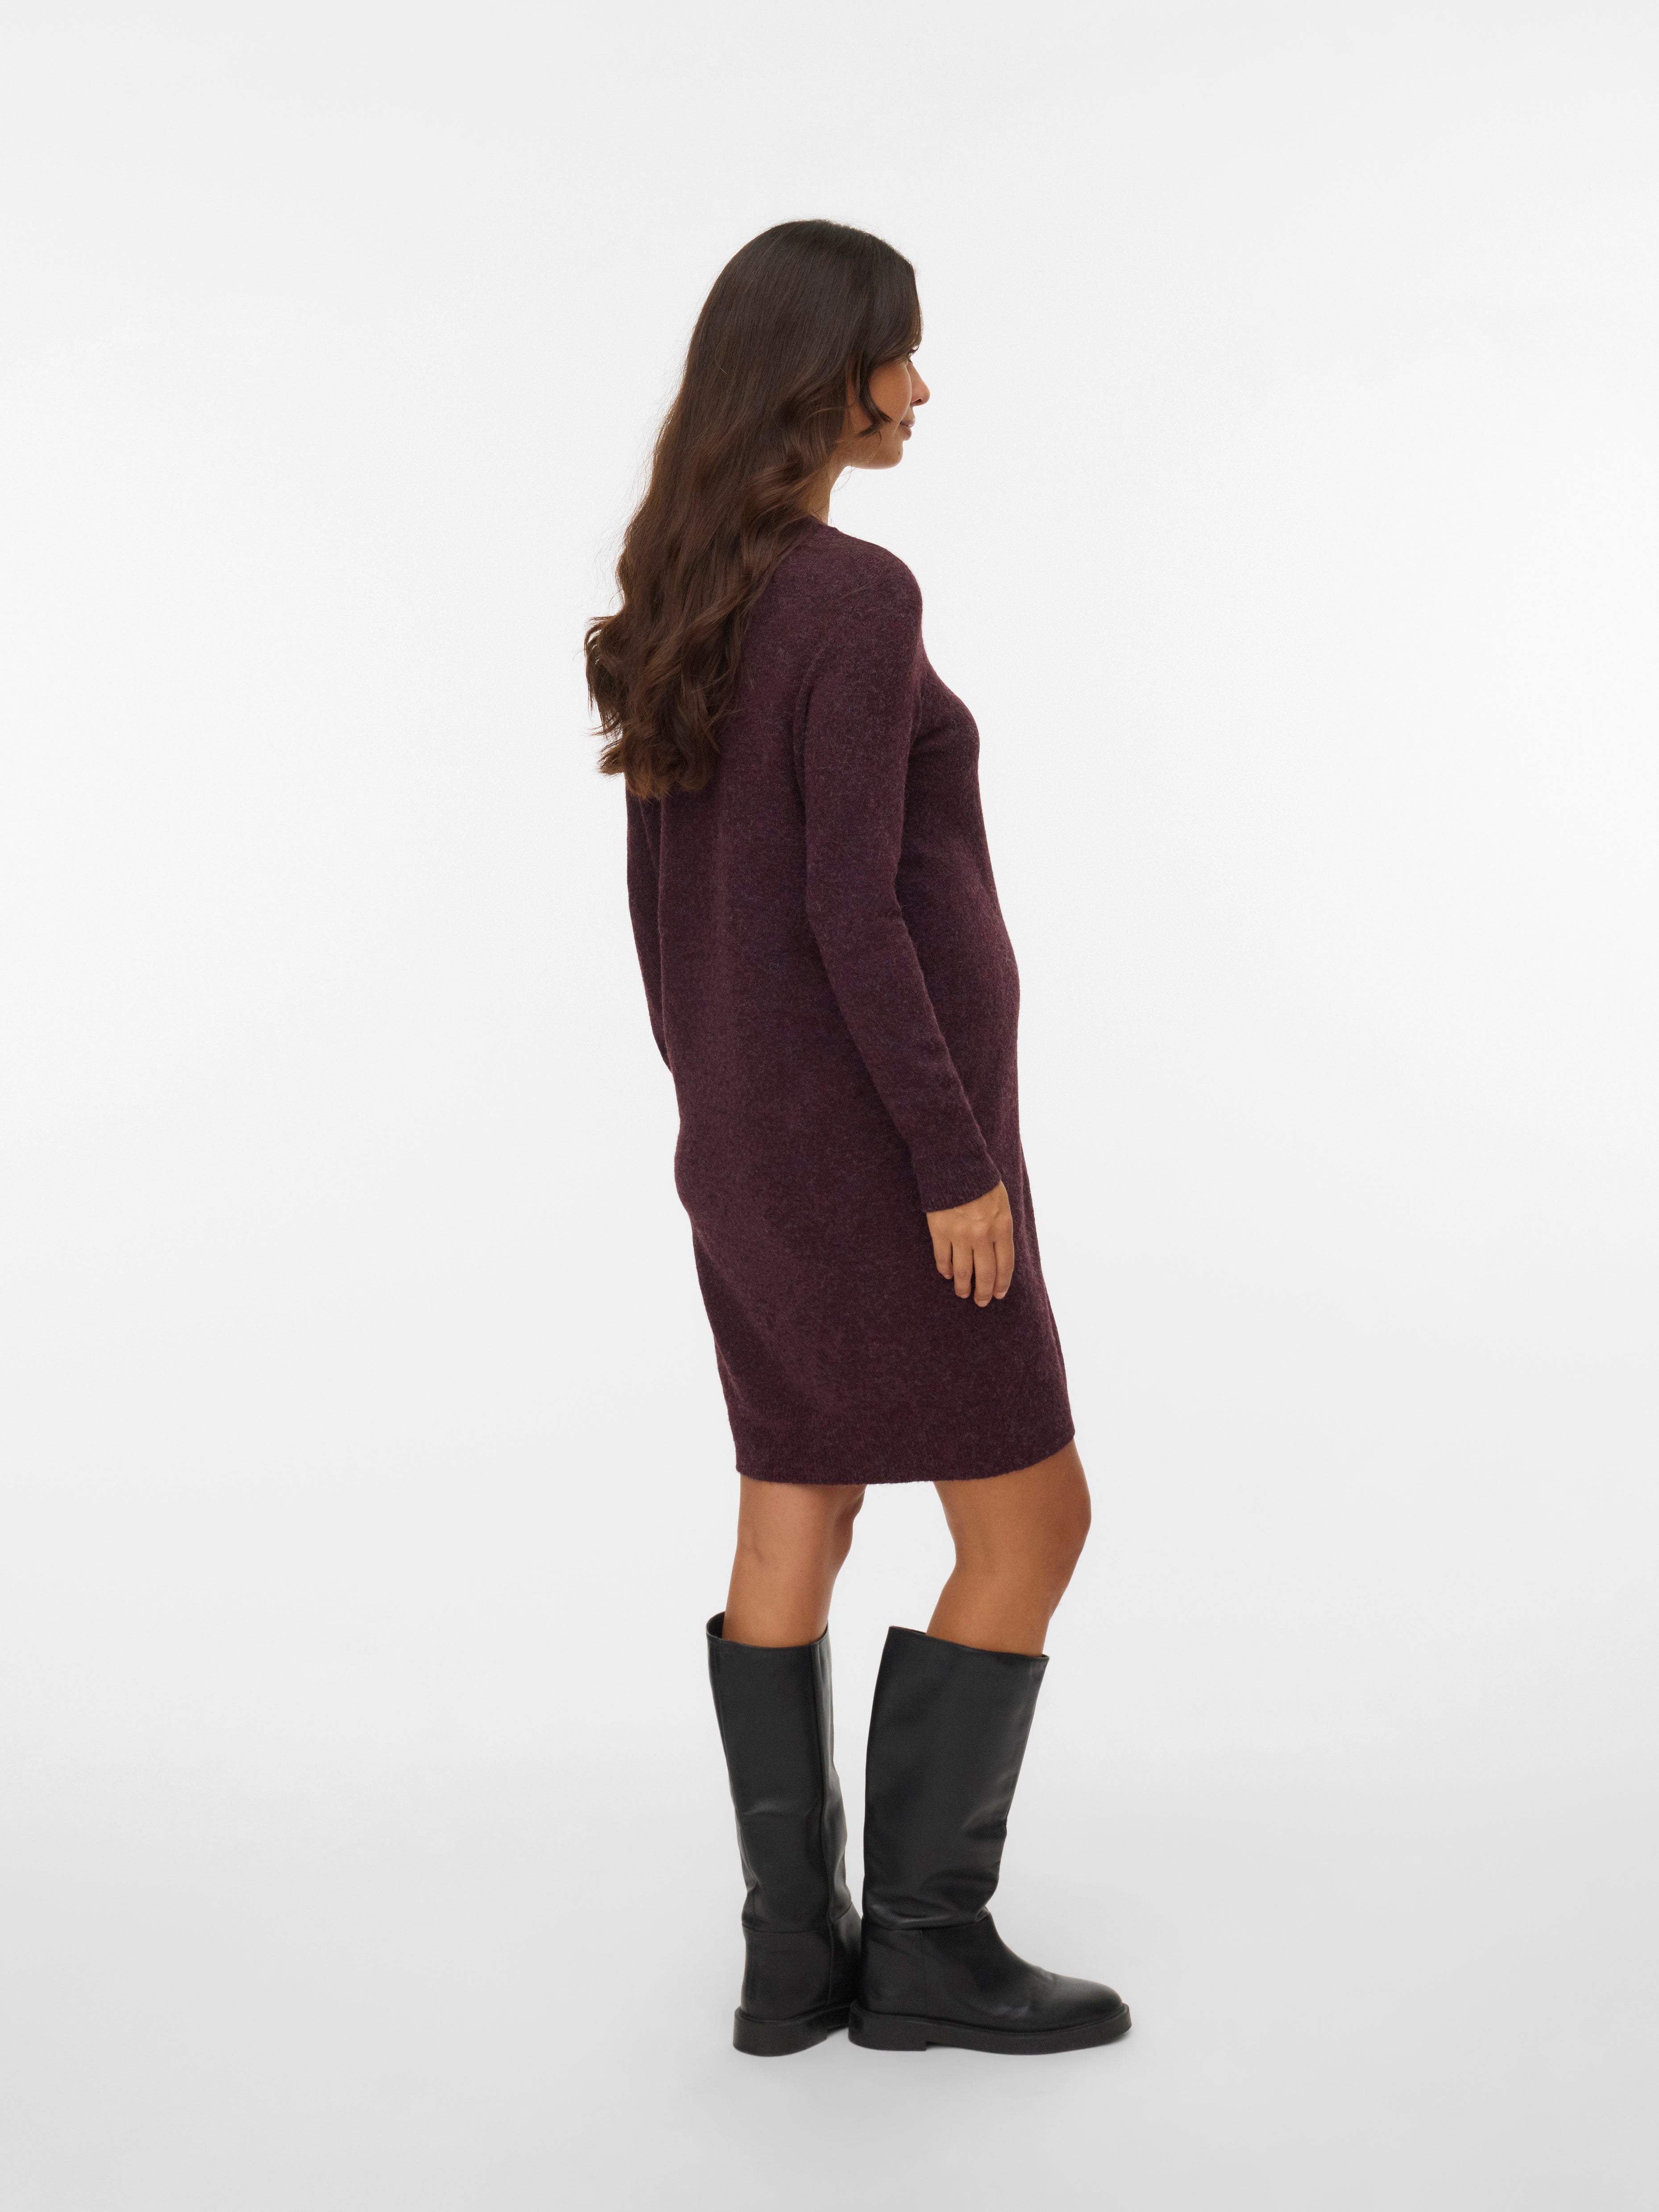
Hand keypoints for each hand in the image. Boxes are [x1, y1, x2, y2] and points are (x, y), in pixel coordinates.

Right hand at [926, 1181, 1014, 1306]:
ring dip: (963, 1286)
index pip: (1005, 1265)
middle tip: (981, 1302)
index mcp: (1001, 1227)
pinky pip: (943, 1258)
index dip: (1001, 1283)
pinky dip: (945, 1269)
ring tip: (963, 1294)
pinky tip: (948, 1275)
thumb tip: (998, 1252)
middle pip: (985, 1273)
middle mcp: (982, 1235)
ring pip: (963, 1271)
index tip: (999, 1294)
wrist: (956, 1164)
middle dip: (983, 1291)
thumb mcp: (1002, 1203)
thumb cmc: (982, 1182)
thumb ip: (1002, 1227)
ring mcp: (960, 1234)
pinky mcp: (940, 1231)